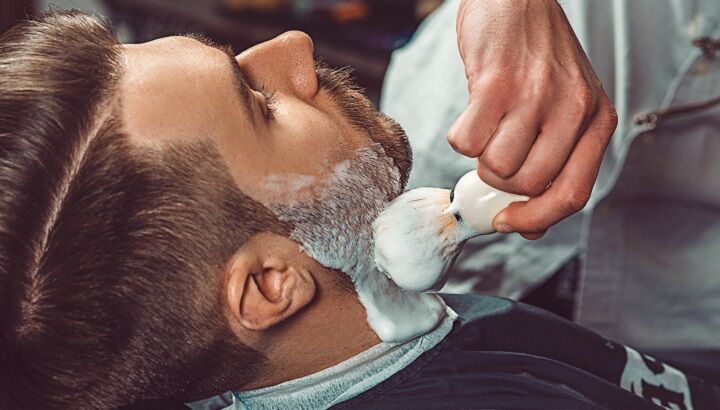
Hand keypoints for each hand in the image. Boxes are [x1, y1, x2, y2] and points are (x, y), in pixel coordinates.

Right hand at [449, 0, 617, 238]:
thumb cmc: (536, 56)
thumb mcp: (564, 106)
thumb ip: (554, 162)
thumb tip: (527, 226)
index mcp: (596, 120)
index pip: (572, 194)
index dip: (536, 218)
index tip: (507, 220)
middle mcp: (573, 108)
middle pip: (528, 185)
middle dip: (500, 184)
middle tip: (494, 158)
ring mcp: (535, 95)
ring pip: (496, 167)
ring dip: (480, 159)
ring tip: (486, 129)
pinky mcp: (496, 83)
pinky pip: (467, 142)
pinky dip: (460, 138)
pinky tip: (472, 113)